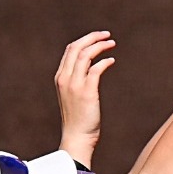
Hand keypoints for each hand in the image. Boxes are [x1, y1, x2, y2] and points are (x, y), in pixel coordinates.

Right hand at [56, 31, 116, 161]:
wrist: (77, 138)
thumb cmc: (78, 120)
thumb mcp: (74, 97)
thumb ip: (79, 81)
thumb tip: (93, 69)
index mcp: (60, 78)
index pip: (70, 50)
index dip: (84, 40)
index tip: (97, 38)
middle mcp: (65, 78)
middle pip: (76, 47)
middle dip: (92, 37)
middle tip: (107, 35)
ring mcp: (74, 85)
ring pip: (85, 55)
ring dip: (100, 46)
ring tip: (112, 43)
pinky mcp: (87, 92)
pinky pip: (95, 69)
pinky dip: (104, 62)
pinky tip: (112, 61)